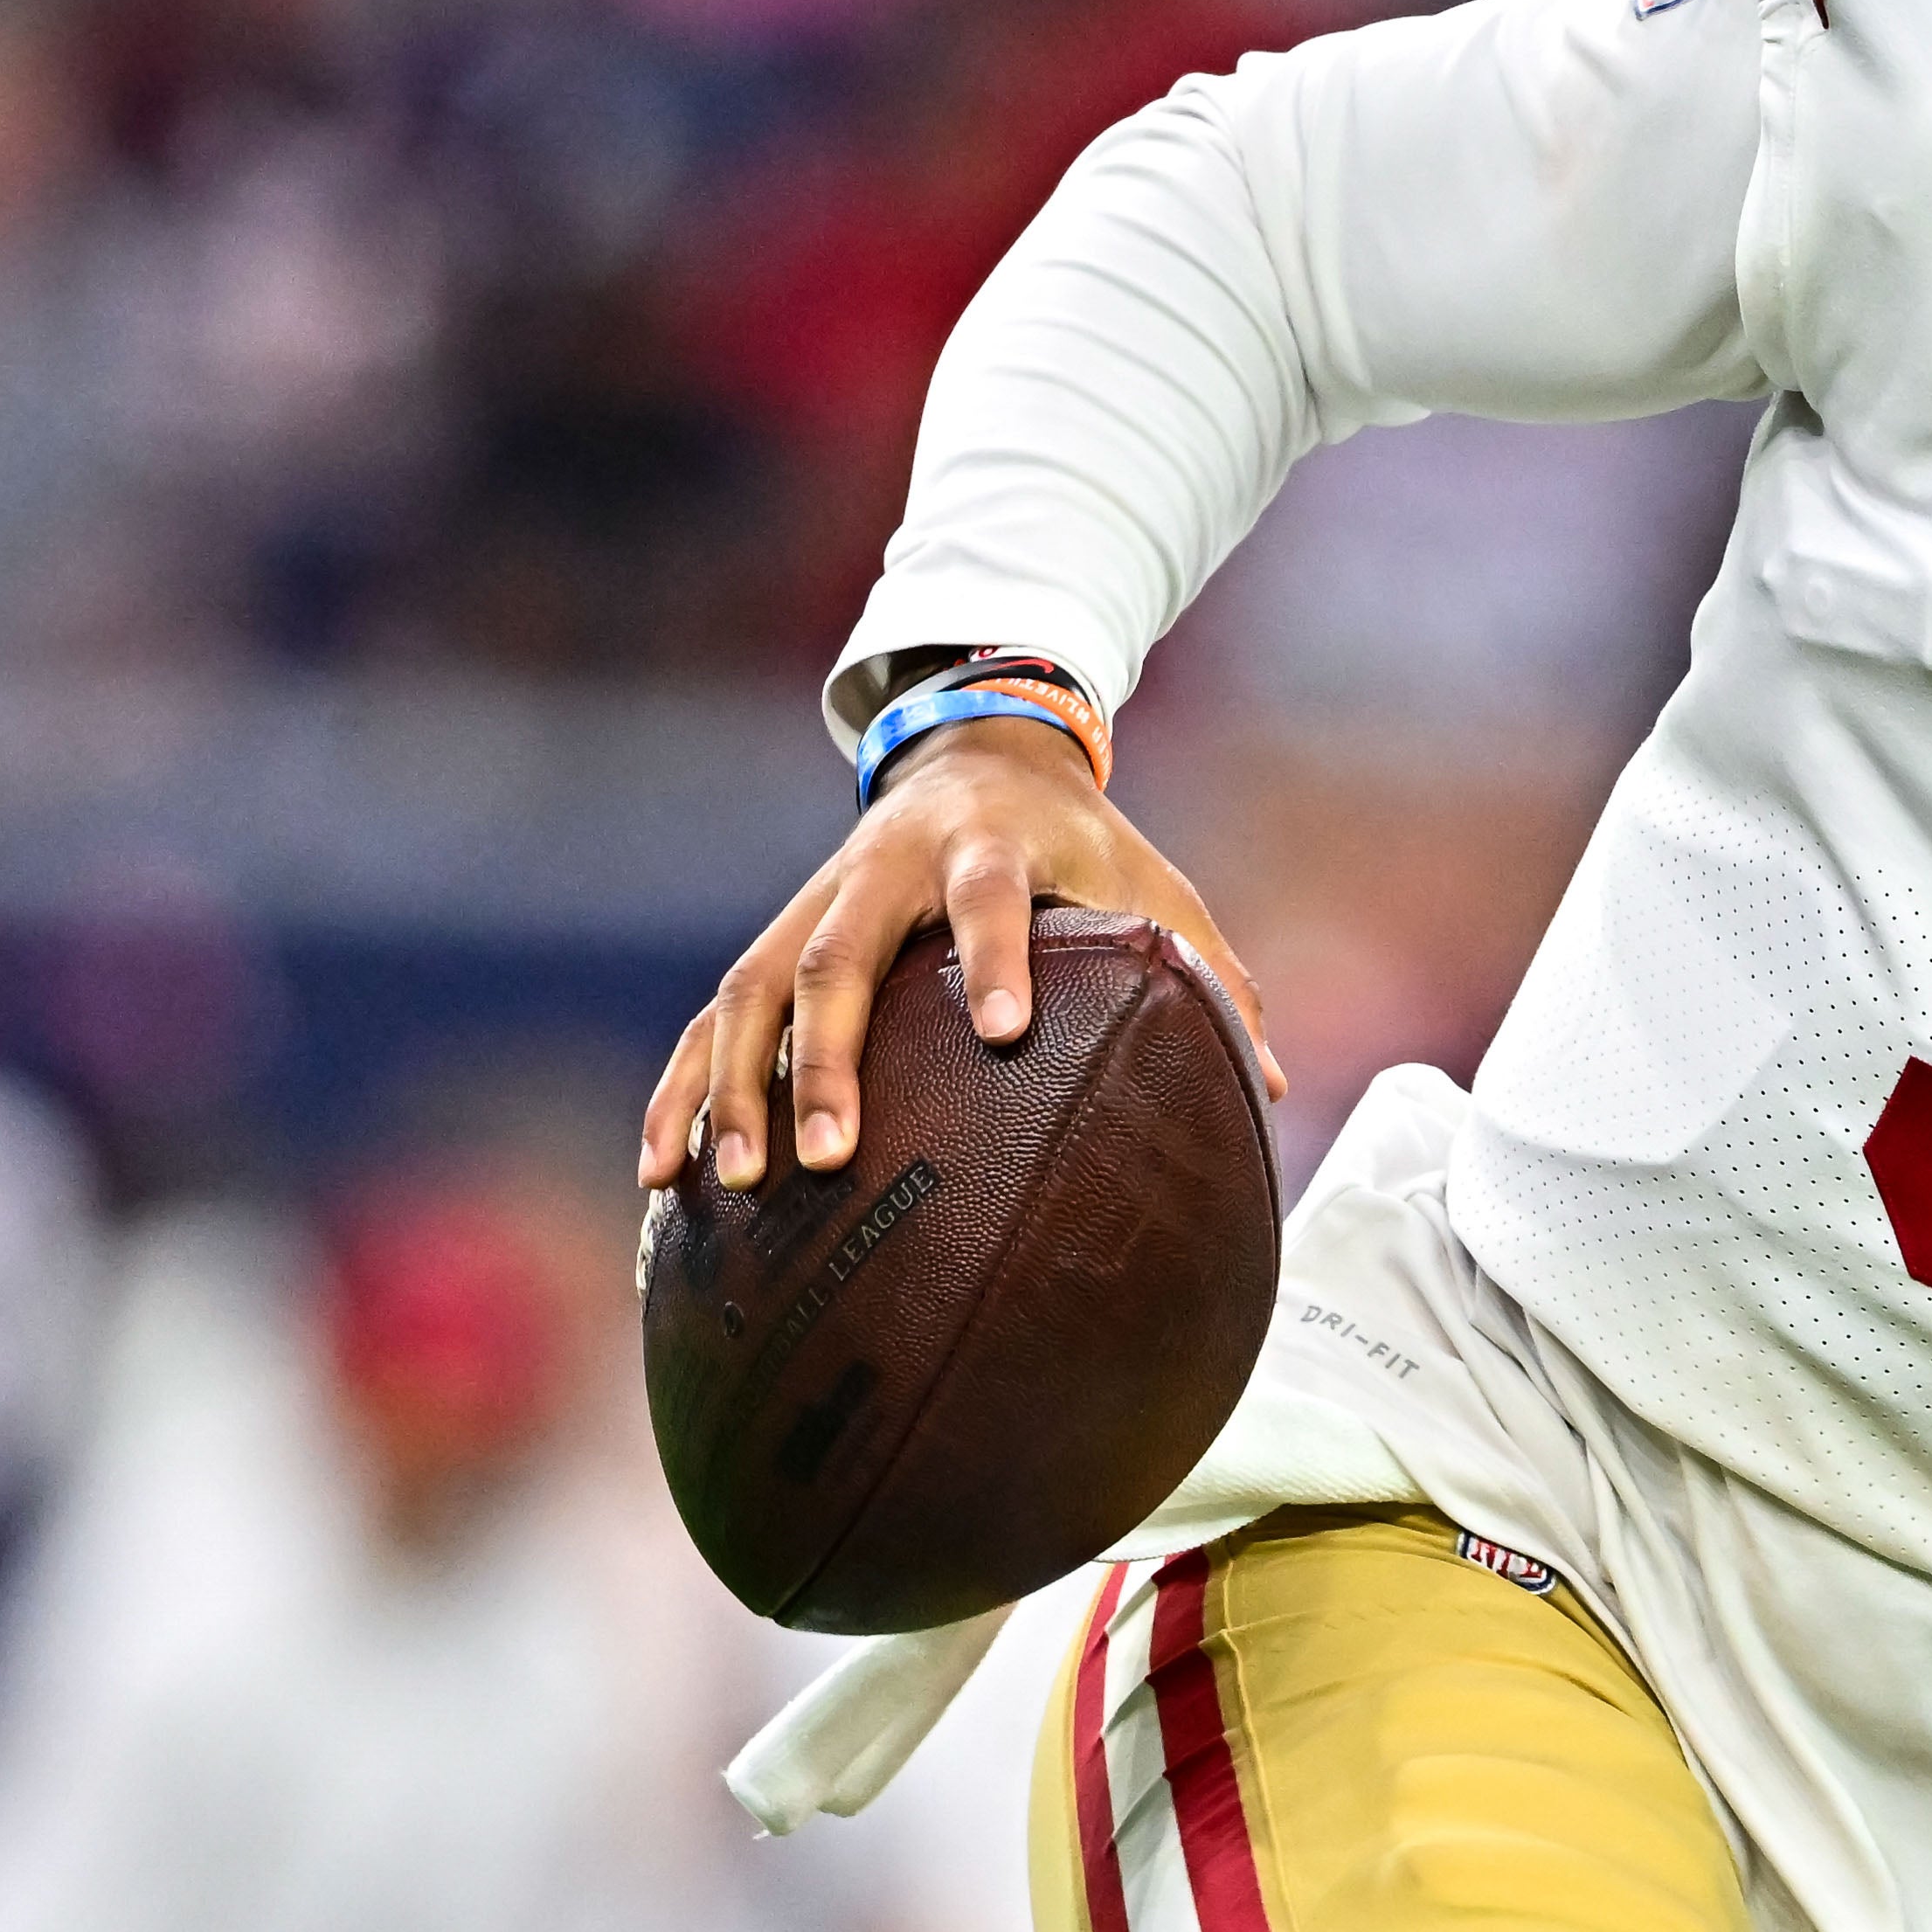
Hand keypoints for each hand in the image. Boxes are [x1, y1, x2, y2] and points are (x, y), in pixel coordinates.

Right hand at [637, 716, 1280, 1195]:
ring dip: (735, 1084)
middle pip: (839, 955)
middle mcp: (885, 868)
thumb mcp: (1152, 886)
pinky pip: (713, 1019)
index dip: (996, 955)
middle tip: (827, 1156)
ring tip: (736, 1182)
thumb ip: (1206, 974)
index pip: (991, 896)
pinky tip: (661, 1171)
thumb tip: (1270, 1086)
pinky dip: (683, 1088)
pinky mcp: (774, 938)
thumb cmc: (1084, 844)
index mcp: (991, 846)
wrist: (985, 749)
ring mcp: (815, 902)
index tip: (1004, 1029)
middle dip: (826, 1056)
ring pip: (754, 989)